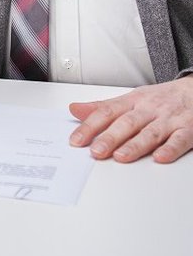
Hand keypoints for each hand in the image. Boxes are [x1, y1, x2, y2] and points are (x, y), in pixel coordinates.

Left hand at [69, 76, 192, 163]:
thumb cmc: (160, 98)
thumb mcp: (130, 98)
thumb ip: (102, 107)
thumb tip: (74, 109)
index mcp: (132, 101)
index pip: (106, 112)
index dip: (90, 126)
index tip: (76, 140)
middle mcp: (148, 109)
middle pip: (126, 123)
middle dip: (110, 137)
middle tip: (95, 151)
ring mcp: (168, 119)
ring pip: (150, 133)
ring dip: (135, 145)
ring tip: (120, 156)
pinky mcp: (189, 129)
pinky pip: (179, 140)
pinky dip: (170, 149)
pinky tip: (159, 157)